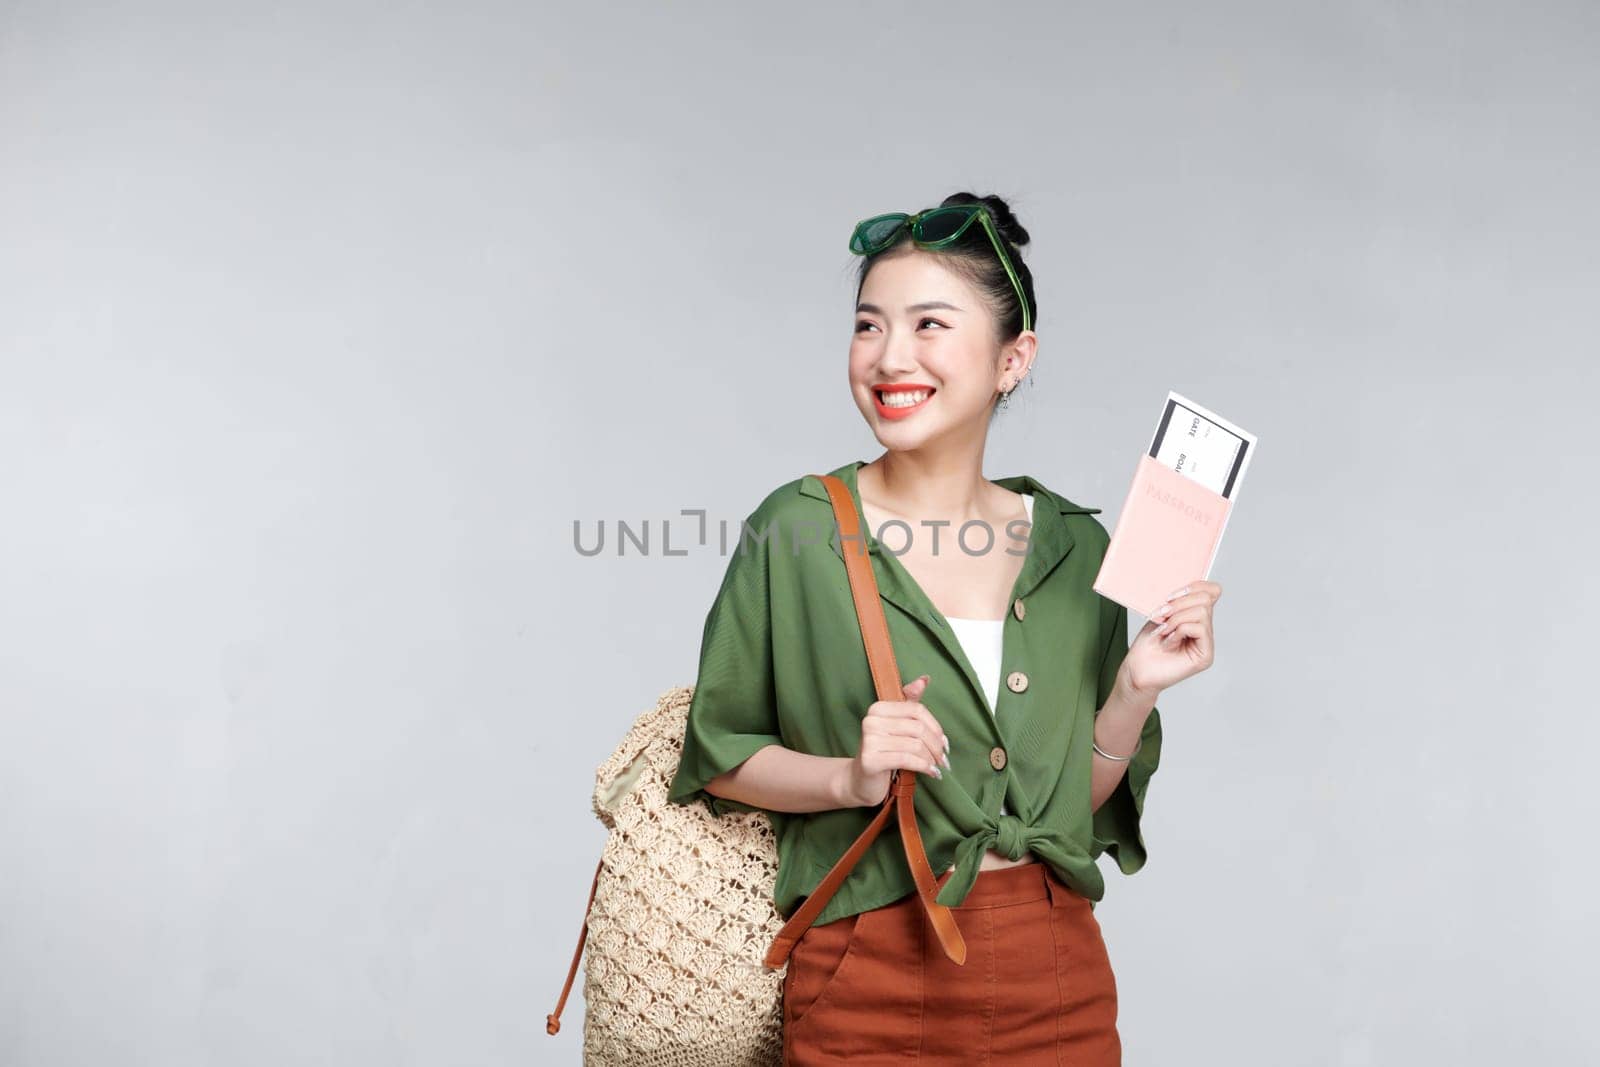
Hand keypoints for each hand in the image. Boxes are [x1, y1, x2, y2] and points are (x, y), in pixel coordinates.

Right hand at [842, 674, 950, 806]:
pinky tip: (932, 773)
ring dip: (931, 759)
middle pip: (918, 728)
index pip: (917, 710)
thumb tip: (925, 679)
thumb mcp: (898, 727)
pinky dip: (924, 767)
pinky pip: (907, 759)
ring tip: (936, 767)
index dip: (935, 727)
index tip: (944, 743)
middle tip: (943, 759)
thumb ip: (910, 703)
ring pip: (915, 745)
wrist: (860, 781)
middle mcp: (871, 720)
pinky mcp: (870, 760)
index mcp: (878, 708)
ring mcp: (869, 740)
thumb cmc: (884, 753)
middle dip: (936, 746)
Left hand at [1119, 580, 1221, 700]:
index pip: (1212, 591)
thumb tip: (1189, 587)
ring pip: (1202, 612)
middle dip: (1179, 603)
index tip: (1169, 596)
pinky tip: (1168, 641)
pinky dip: (1179, 630)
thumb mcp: (1161, 615)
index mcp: (1196, 617)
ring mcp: (1207, 643)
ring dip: (1176, 618)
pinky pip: (1199, 628)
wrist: (1137, 670)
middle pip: (1206, 599)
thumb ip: (1178, 602)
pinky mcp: (1205, 655)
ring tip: (1163, 630)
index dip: (1194, 586)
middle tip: (1160, 615)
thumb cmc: (1147, 645)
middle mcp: (1205, 629)